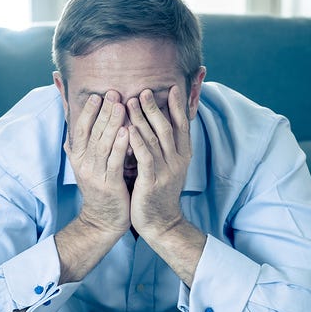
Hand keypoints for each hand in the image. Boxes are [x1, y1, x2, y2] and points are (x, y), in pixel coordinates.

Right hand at [64, 91, 130, 236]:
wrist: (103, 221)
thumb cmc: (100, 189)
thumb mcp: (86, 165)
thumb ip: (80, 144)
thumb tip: (69, 122)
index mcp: (78, 157)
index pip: (81, 129)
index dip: (89, 111)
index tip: (99, 95)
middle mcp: (83, 164)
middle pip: (92, 132)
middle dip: (103, 112)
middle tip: (113, 93)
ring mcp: (95, 175)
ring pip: (102, 144)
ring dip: (111, 124)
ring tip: (121, 106)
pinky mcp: (108, 185)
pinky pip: (114, 162)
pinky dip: (120, 146)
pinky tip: (127, 132)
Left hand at [127, 85, 192, 239]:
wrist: (161, 224)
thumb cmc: (159, 193)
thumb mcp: (167, 167)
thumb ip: (164, 147)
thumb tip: (158, 125)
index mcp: (182, 155)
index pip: (182, 125)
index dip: (177, 106)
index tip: (172, 87)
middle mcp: (177, 160)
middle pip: (167, 127)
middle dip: (155, 107)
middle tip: (144, 90)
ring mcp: (166, 171)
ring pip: (154, 139)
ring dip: (142, 119)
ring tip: (131, 102)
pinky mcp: (152, 182)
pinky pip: (145, 157)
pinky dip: (137, 141)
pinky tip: (128, 129)